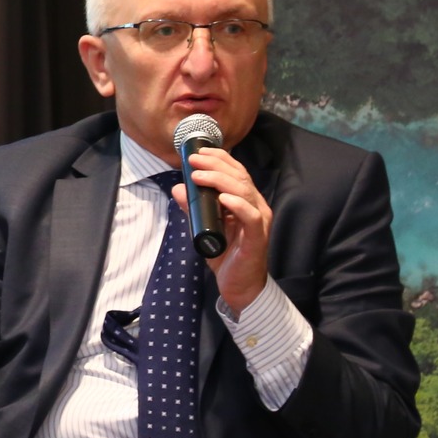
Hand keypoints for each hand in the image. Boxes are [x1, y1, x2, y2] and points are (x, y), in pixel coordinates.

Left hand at [170, 146, 272, 313]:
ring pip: (244, 192)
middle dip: (215, 164)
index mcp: (246, 201)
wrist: (240, 285)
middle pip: (239, 177)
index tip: (198, 152)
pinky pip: (250, 216)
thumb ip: (193, 209)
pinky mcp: (257, 237)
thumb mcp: (204, 227)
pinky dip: (237, 204)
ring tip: (200, 176)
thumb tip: (178, 188)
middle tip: (194, 160)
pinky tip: (223, 197)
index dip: (219, 158)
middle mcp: (255, 206)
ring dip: (220, 180)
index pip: (236, 172)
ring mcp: (259, 221)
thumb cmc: (226, 256)